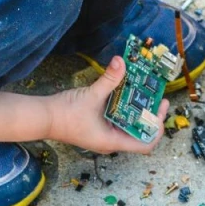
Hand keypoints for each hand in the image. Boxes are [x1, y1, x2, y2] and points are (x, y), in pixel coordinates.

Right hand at [46, 56, 168, 153]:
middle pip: (140, 133)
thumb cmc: (65, 114)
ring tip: (146, 93)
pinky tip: (127, 94)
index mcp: (113, 141)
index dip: (157, 128)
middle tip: (157, 97)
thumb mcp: (91, 95)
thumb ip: (109, 79)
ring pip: (129, 126)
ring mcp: (104, 135)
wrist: (43, 118)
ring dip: (138, 111)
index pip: (145, 144)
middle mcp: (111, 141)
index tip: (161, 110)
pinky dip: (125, 108)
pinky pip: (118, 120)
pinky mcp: (99, 127)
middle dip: (150, 116)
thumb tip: (121, 62)